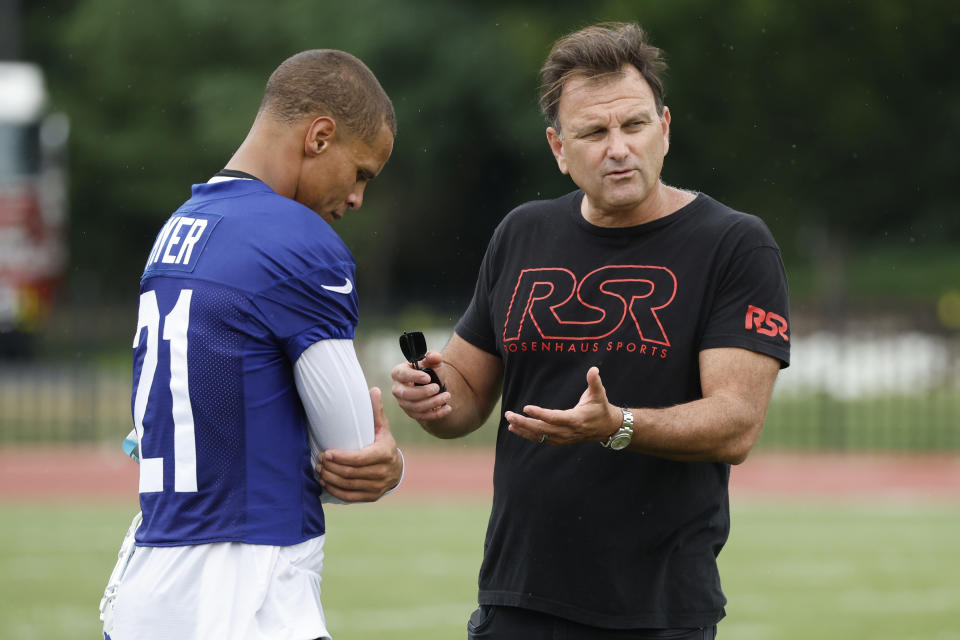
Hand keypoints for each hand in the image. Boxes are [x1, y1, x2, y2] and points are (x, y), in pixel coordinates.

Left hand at [316, 387, 403, 501]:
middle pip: (351, 473)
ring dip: (330, 478)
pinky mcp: (371, 497)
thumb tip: (373, 390)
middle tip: (319, 460)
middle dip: (332, 467)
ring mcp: (377, 487)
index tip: (326, 453)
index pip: (360, 458)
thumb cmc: (383, 444)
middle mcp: (383, 472)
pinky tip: (325, 482)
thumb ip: (376, 411)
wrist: (396, 469)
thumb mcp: (382, 428)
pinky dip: (335, 490)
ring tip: (319, 469)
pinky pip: (350, 496)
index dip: (341, 458)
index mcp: (384, 453)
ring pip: (349, 485)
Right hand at [390, 350, 451, 420]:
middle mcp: (397, 389)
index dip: (413, 377)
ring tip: (447, 396)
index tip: (428, 378)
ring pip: (415, 407)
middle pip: (406, 394)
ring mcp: (403, 402)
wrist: (433, 386)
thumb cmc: (429, 372)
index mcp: (399, 373)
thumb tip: (434, 356)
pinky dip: (436, 413)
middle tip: (437, 388)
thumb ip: (434, 357)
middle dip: (423, 392)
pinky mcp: (411, 413)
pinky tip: (448, 408)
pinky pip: (422, 416)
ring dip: (432, 403)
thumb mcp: (433, 362)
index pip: (401, 375)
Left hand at [505, 366, 620, 445]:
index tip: (526, 408)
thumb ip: (594, 382)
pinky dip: (528, 435)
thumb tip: (593, 370)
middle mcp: (568, 431)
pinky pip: (541, 439)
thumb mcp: (599, 394)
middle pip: (542, 429)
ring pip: (539, 436)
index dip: (539, 414)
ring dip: (523, 429)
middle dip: (524, 422)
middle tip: (509, 414)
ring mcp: (563, 438)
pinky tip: (516, 429)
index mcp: (576, 420)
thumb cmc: (601, 407)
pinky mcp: (560, 440)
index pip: (554, 418)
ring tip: (509, 421)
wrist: (607, 428)